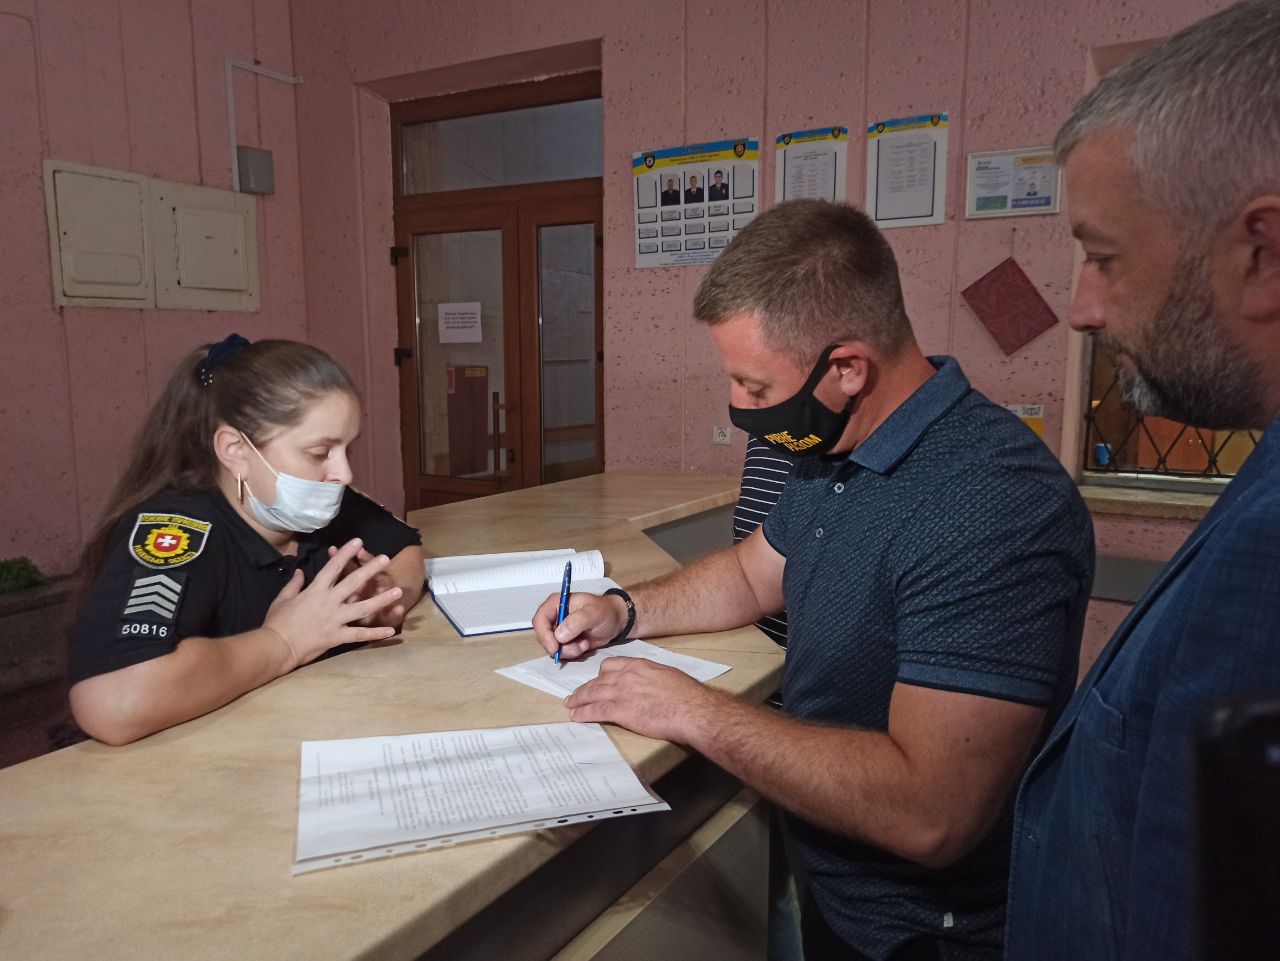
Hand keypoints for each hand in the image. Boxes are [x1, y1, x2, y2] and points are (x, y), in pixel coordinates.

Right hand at [264, 539, 402, 670]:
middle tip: (386, 559)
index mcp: (315, 590)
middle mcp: (328, 602)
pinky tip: (391, 631)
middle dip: (371, 569)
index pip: (333, 567)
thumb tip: (300, 571)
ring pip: (363, 607)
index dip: (346, 553)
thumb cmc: (277, 622)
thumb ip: (294, 584)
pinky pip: (360, 634)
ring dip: (382, 599)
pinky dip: (376, 633)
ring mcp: (335, 619)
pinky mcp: (337, 636)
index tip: (358, 541)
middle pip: (353, 582)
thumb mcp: (282, 599)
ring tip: (398, 591)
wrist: (276, 647)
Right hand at [532, 591, 627, 660]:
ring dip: (568, 651)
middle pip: (544, 636)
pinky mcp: (565, 641)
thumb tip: (559, 635)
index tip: (555, 647)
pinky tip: (584, 645)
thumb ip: (576, 622)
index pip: (539, 620)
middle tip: (576, 648)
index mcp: (556, 604)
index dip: (544, 635)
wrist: (616, 620)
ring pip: (552, 647)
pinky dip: (572, 653)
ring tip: (584, 644)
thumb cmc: (605, 611)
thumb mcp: (593, 613)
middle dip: (559, 646)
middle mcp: (554, 617)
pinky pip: (562, 652)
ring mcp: (559, 630)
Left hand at [564, 657, 717, 744]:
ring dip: (579, 700)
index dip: (601, 675)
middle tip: (576, 695)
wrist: (690, 709)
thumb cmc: (686, 694)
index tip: (597, 680)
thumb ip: (653, 678)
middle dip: (585, 688)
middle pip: (598, 680)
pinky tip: (577, 717)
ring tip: (571, 705)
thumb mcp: (668, 676)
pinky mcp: (620, 711)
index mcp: (638, 666)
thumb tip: (651, 684)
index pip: (611, 665)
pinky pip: (595, 710)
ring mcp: (621, 693)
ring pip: (592, 694)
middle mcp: (626, 676)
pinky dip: (584, 713)